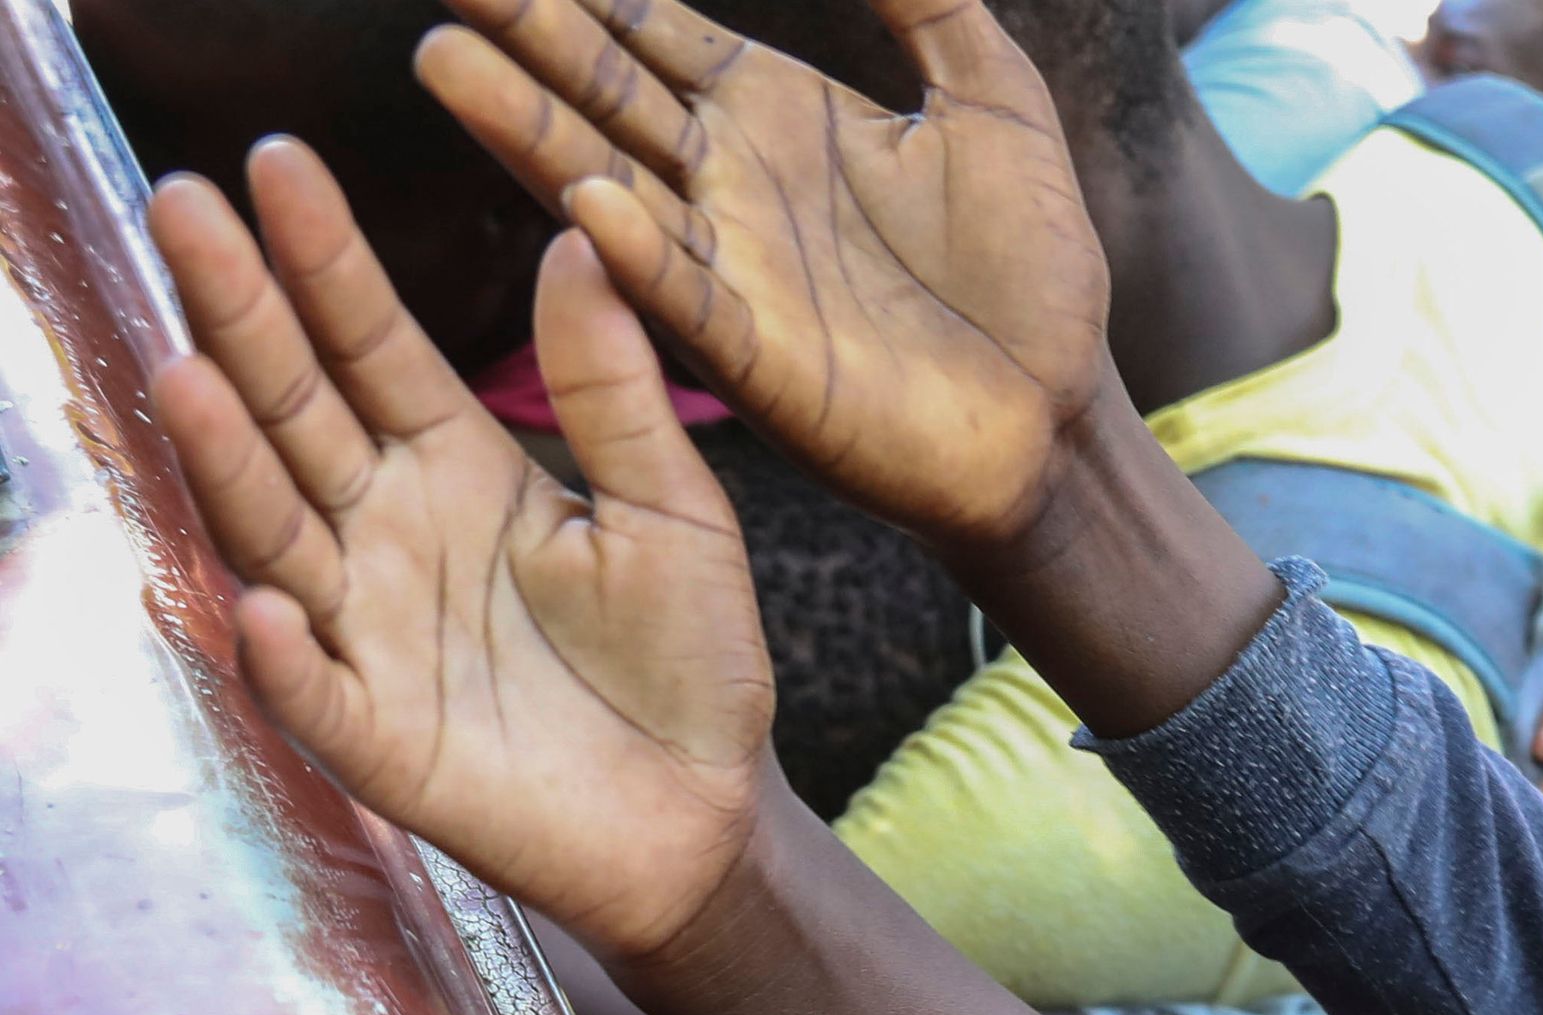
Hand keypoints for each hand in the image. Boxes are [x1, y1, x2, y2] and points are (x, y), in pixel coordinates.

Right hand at [147, 151, 773, 960]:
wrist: (708, 814)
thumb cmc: (688, 660)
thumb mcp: (674, 510)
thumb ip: (617, 390)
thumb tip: (582, 238)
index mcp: (456, 464)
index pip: (371, 344)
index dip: (324, 260)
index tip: (277, 163)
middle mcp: (387, 532)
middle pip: (295, 410)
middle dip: (238, 314)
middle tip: (184, 206)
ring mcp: (368, 631)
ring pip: (276, 532)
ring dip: (226, 461)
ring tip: (187, 373)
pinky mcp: (377, 739)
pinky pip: (314, 692)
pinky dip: (285, 654)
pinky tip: (268, 605)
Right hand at [419, 0, 1109, 558]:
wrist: (1063, 414)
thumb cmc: (1032, 269)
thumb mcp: (995, 100)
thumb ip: (933, 3)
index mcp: (771, 116)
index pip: (647, 30)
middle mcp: (728, 184)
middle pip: (601, 91)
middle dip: (523, 32)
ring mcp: (733, 270)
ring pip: (607, 183)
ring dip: (527, 129)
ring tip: (446, 61)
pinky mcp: (761, 359)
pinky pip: (686, 297)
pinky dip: (637, 254)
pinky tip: (589, 203)